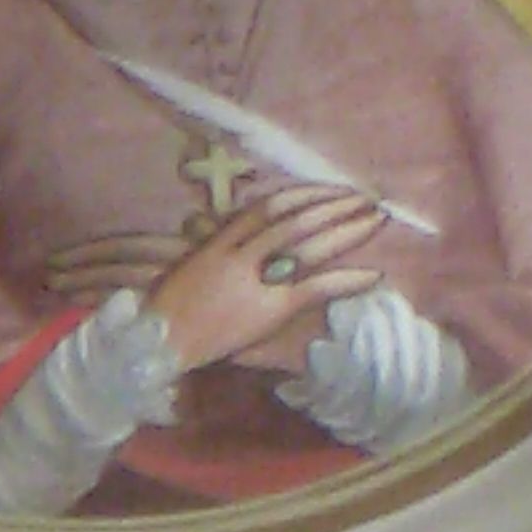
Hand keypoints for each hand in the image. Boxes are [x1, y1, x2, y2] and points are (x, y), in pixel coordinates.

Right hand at [50, 186, 383, 371]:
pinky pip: (316, 288)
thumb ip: (217, 249)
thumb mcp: (190, 269)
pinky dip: (346, 279)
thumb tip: (238, 237)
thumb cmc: (168, 309)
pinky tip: (372, 275)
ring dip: (346, 231)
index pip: (269, 206)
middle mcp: (240, 251)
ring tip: (376, 220)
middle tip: (366, 199)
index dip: (303, 195)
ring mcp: (255, 278)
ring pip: (309, 245)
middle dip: (333, 206)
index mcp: (220, 240)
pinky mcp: (269, 308)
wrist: (155, 340)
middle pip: (295, 218)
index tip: (330, 191)